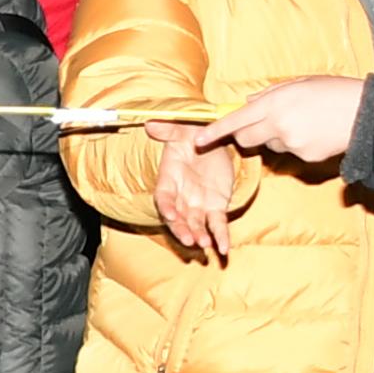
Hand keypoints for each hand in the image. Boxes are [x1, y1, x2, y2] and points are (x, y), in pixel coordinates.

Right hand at [145, 122, 237, 258]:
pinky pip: (217, 224)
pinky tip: (223, 248)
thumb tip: (150, 124)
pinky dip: (220, 236)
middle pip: (178, 217)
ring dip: (199, 235)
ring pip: (196, 224)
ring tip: (205, 244)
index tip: (170, 214)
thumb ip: (168, 130)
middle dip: (182, 229)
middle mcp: (181, 196)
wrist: (211, 141)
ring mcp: (198, 203)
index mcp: (169, 179)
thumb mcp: (182, 129)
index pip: (164, 196)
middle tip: (190, 239)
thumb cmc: (192, 135)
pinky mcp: (216, 206)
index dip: (166, 206)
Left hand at [198, 77, 362, 167]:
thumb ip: (269, 94)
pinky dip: (297, 145)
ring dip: (276, 137)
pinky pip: (291, 153)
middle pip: (245, 139)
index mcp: (275, 102)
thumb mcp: (299, 84)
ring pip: (270, 145)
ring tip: (304, 123)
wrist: (367, 114)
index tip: (198, 141)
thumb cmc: (334, 92)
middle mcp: (279, 124)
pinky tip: (315, 134)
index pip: (236, 120)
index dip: (215, 131)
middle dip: (245, 135)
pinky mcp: (305, 157)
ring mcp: (291, 143)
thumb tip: (248, 104)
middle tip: (260, 126)